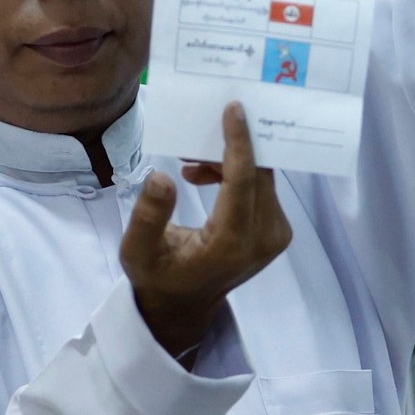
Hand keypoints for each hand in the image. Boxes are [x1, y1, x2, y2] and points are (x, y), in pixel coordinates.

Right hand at [120, 103, 291, 362]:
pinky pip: (263, 188)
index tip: (234, 109)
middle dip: (229, 148)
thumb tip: (162, 175)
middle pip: (258, 174)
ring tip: (191, 166)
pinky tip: (204, 177)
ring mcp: (275, 236)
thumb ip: (148, 215)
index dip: (239, 142)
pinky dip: (238, 174)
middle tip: (192, 139)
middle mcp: (263, 239)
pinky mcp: (277, 231)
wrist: (184, 305)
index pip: (244, 181)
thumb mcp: (137, 251)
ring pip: (262, 177)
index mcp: (231, 243)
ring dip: (230, 161)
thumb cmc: (158, 276)